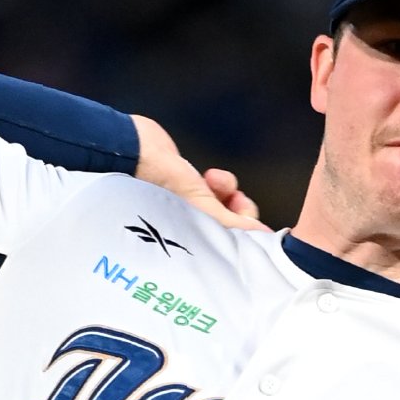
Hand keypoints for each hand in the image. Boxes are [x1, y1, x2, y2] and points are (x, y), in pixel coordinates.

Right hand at [132, 115, 267, 230]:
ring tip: (215, 182)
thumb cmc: (157, 183)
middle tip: (238, 203)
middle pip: (233, 228)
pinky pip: (218, 190)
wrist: (135, 150)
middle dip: (241, 211)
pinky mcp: (192, 189)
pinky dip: (220, 181)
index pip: (230, 249)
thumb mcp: (201, 207)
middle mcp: (193, 229)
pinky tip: (209, 175)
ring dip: (229, 192)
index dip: (247, 236)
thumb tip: (264, 236)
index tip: (257, 226)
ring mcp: (192, 208)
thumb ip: (234, 224)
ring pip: (227, 207)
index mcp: (194, 242)